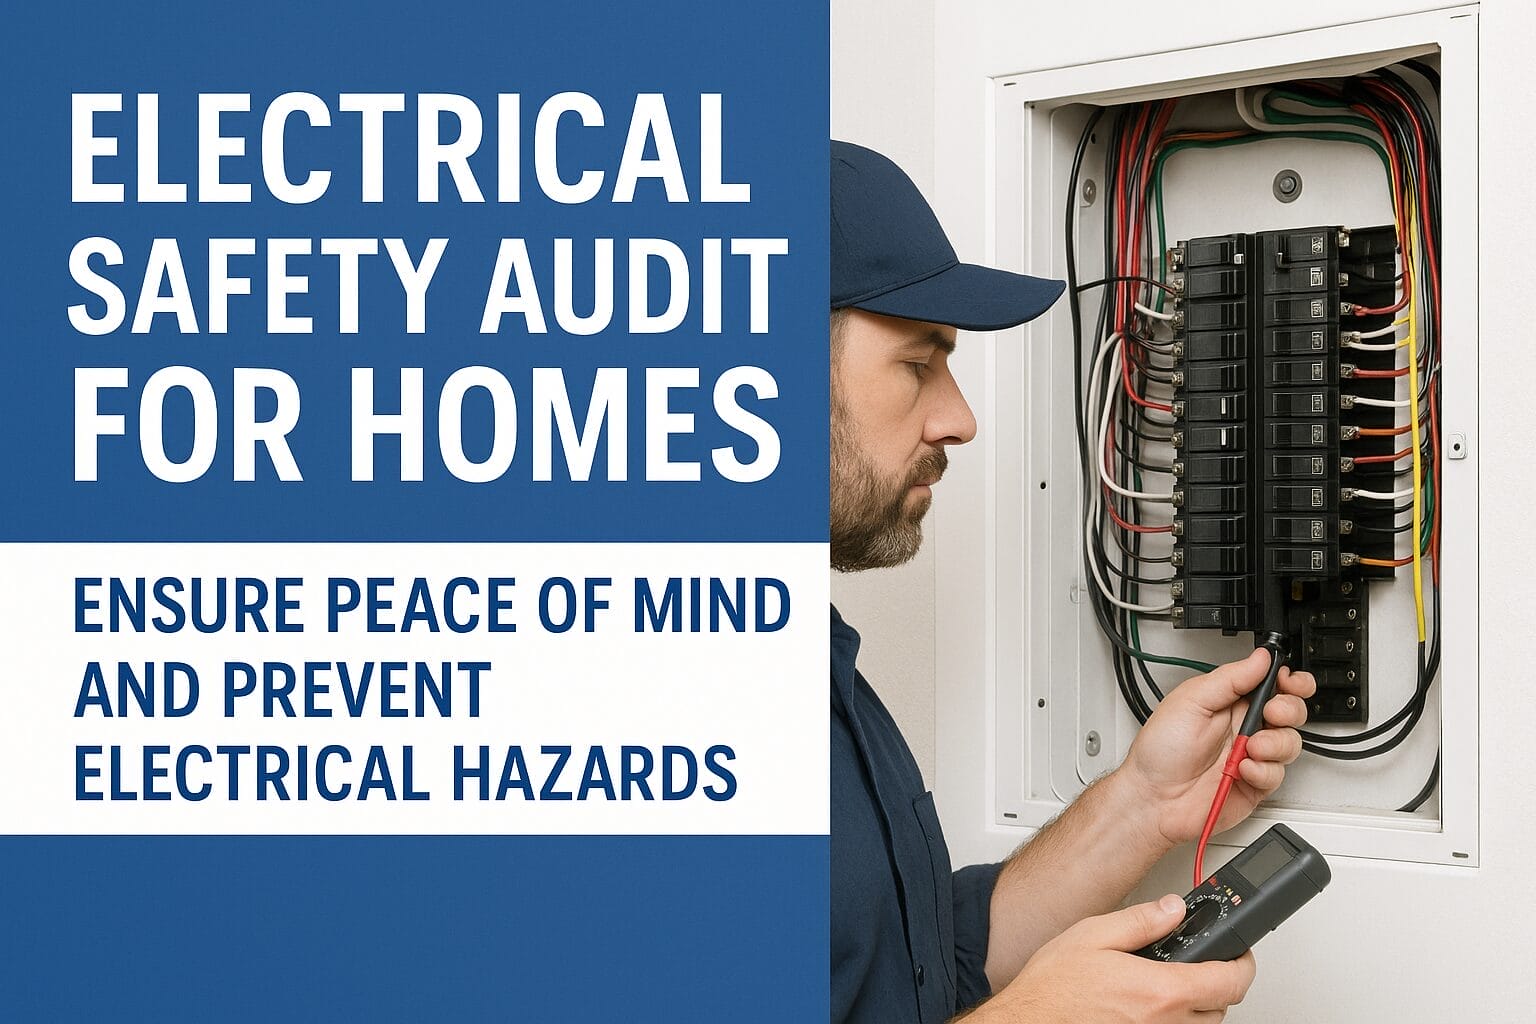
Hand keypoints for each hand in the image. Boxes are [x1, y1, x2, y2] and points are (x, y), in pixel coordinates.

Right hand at [975, 895, 1254, 1021]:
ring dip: (1198, 1006)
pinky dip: (1175, 1021)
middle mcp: (1165, 1023)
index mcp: (1160, 990)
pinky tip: (1151, 1007)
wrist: (1027, 1021)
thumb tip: (1173, 909)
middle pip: (1221, 1007)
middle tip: (1202, 963)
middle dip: (1218, 982)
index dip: (1243, 964)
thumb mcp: (1093, 935)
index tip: (1239, 953)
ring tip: (1173, 984)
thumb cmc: (1052, 988)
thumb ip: (1141, 920)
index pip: (1230, 981)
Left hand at [1121, 648, 1316, 847]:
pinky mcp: (1255, 784)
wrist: (1152, 796)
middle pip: (1291, 712)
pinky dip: (1263, 771)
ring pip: (1290, 743)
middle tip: (1271, 713)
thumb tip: (1261, 658)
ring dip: (1275, 743)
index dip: (1289, 680)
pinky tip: (1242, 770)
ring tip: (1250, 747)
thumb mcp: (1190, 701)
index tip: (1290, 681)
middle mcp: (1244, 727)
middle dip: (1289, 709)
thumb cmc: (1160, 750)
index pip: (1271, 684)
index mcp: (1229, 702)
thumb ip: (1230, 679)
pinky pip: (1277, 775)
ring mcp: (1251, 756)